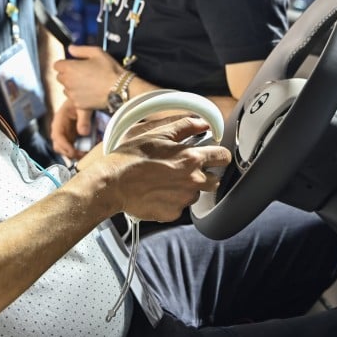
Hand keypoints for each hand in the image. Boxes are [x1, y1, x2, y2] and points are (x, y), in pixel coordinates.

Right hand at [50, 100, 90, 159]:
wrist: (86, 99)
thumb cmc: (82, 101)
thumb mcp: (84, 107)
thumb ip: (84, 119)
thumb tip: (83, 133)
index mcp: (59, 120)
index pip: (57, 136)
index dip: (64, 146)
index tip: (73, 152)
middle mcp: (60, 129)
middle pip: (58, 146)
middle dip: (69, 153)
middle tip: (82, 155)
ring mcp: (66, 134)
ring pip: (65, 149)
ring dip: (74, 154)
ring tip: (86, 154)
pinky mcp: (72, 137)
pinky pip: (72, 148)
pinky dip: (79, 152)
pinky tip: (88, 150)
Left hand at [53, 45, 123, 110]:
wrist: (119, 89)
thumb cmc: (109, 69)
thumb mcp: (97, 53)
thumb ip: (80, 50)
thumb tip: (70, 48)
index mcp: (70, 68)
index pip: (57, 65)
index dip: (64, 64)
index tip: (73, 64)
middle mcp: (67, 81)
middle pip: (60, 77)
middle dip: (67, 74)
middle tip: (81, 73)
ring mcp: (72, 94)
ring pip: (66, 88)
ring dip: (72, 85)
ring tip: (86, 84)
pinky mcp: (77, 104)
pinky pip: (73, 98)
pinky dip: (78, 95)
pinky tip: (88, 92)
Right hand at [87, 116, 231, 221]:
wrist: (113, 183)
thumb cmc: (132, 157)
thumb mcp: (159, 134)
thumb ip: (186, 126)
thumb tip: (204, 123)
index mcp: (192, 158)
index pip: (223, 157)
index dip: (219, 154)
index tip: (214, 155)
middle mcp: (192, 181)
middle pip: (216, 180)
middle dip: (207, 174)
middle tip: (188, 169)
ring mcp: (183, 200)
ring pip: (196, 194)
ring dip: (188, 188)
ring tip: (167, 181)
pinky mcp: (172, 213)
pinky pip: (180, 207)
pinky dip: (173, 201)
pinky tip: (158, 192)